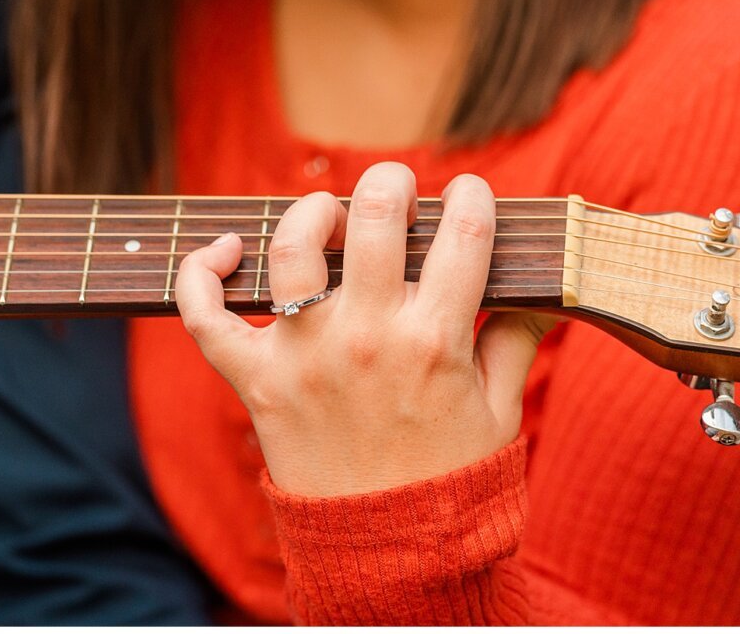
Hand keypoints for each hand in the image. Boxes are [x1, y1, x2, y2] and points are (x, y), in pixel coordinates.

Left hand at [175, 162, 555, 496]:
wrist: (392, 556)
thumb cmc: (451, 482)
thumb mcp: (500, 411)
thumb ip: (515, 342)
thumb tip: (539, 294)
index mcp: (436, 342)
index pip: (464, 236)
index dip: (473, 199)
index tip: (471, 195)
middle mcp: (368, 339)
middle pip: (374, 219)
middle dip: (390, 183)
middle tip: (396, 188)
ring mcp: (307, 358)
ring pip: (292, 249)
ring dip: (310, 211)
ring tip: (327, 213)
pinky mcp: (260, 384)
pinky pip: (207, 319)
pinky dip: (200, 276)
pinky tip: (225, 251)